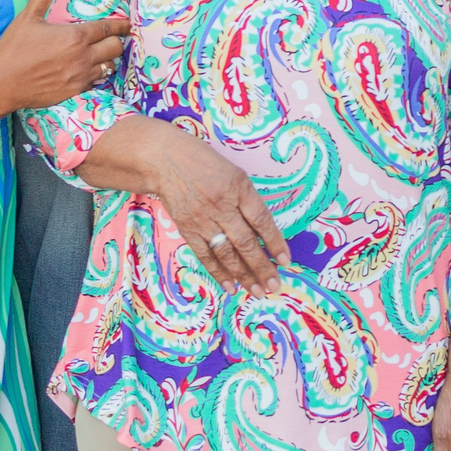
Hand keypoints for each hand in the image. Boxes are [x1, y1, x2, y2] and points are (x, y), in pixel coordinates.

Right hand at [0, 0, 128, 112]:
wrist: (2, 85)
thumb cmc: (14, 49)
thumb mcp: (28, 17)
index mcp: (75, 37)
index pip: (108, 29)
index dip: (120, 25)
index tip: (128, 24)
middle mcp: (83, 57)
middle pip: (115, 48)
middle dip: (117, 41)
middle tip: (113, 38)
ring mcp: (80, 77)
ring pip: (109, 67)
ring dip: (107, 59)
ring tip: (101, 54)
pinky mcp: (75, 92)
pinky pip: (96, 82)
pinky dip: (96, 75)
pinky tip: (87, 70)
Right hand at [137, 119, 291, 292]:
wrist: (165, 160)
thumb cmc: (204, 163)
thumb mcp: (233, 173)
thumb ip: (248, 200)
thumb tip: (264, 232)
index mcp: (238, 187)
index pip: (261, 220)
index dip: (275, 242)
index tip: (285, 261)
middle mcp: (221, 205)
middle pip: (245, 242)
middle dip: (262, 267)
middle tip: (274, 285)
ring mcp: (202, 219)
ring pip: (226, 253)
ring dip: (243, 275)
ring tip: (257, 291)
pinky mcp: (187, 228)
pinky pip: (205, 255)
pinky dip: (218, 272)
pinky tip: (231, 286)